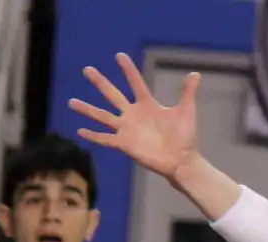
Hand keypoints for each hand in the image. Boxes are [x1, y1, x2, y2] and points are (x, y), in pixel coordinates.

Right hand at [70, 53, 201, 179]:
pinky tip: (80, 131)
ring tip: (71, 101)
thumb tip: (195, 73)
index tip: (119, 55)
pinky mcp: (125, 144)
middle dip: (100, 82)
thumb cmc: (184, 137)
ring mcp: (127, 129)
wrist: (181, 160)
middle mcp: (134, 115)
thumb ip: (188, 92)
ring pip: (103, 116)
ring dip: (87, 109)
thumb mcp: (186, 111)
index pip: (135, 83)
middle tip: (86, 69)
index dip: (128, 70)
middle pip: (113, 95)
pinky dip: (93, 135)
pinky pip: (105, 139)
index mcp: (147, 104)